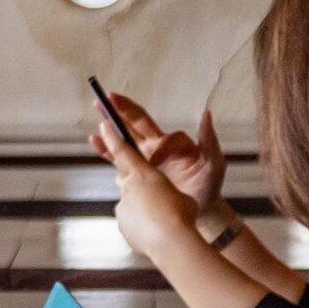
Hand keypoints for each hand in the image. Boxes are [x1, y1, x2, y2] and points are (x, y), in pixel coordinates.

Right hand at [92, 93, 225, 205]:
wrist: (200, 210)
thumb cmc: (209, 186)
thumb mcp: (214, 162)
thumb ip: (208, 139)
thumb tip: (206, 113)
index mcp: (170, 142)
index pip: (150, 126)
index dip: (140, 123)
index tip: (138, 132)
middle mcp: (155, 148)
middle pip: (134, 124)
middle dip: (120, 110)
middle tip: (106, 97)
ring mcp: (145, 160)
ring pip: (124, 138)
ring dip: (111, 125)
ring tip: (98, 110)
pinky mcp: (138, 173)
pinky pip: (119, 159)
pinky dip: (106, 149)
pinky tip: (94, 139)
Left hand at [98, 124, 208, 268]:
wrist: (172, 242)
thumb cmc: (183, 212)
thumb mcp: (179, 192)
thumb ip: (164, 188)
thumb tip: (158, 193)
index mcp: (144, 172)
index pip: (122, 150)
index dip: (112, 136)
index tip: (103, 124)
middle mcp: (128, 187)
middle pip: (124, 174)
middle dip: (129, 174)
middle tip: (142, 180)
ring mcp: (123, 206)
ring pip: (129, 199)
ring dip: (141, 203)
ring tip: (159, 214)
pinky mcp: (122, 223)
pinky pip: (131, 218)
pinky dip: (141, 221)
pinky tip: (155, 228)